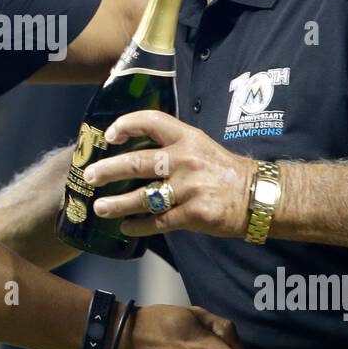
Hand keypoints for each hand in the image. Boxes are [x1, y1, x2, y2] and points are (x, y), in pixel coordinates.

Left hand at [84, 110, 255, 237]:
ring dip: (116, 203)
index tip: (109, 135)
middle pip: (138, 162)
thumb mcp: (201, 146)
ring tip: (99, 208)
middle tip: (89, 176)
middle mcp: (186, 160)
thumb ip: (171, 145)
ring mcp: (190, 188)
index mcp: (188, 138)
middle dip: (108, 170)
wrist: (258, 196)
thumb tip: (132, 149)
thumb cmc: (224, 171)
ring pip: (143, 197)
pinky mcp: (194, 214)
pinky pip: (159, 222)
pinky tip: (126, 226)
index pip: (152, 121)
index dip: (127, 124)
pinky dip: (139, 225)